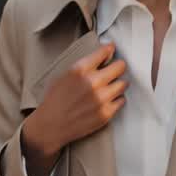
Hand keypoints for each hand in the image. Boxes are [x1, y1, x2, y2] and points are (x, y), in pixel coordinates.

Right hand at [23, 43, 126, 174]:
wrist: (51, 126)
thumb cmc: (54, 101)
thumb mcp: (63, 76)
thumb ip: (83, 66)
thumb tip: (100, 57)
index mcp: (80, 70)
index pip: (105, 51)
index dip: (109, 49)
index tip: (111, 50)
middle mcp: (93, 82)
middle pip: (120, 66)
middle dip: (118, 66)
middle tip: (115, 69)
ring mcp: (101, 98)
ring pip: (124, 83)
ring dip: (118, 83)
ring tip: (110, 86)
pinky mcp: (106, 113)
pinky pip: (122, 100)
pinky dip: (117, 99)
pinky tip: (108, 99)